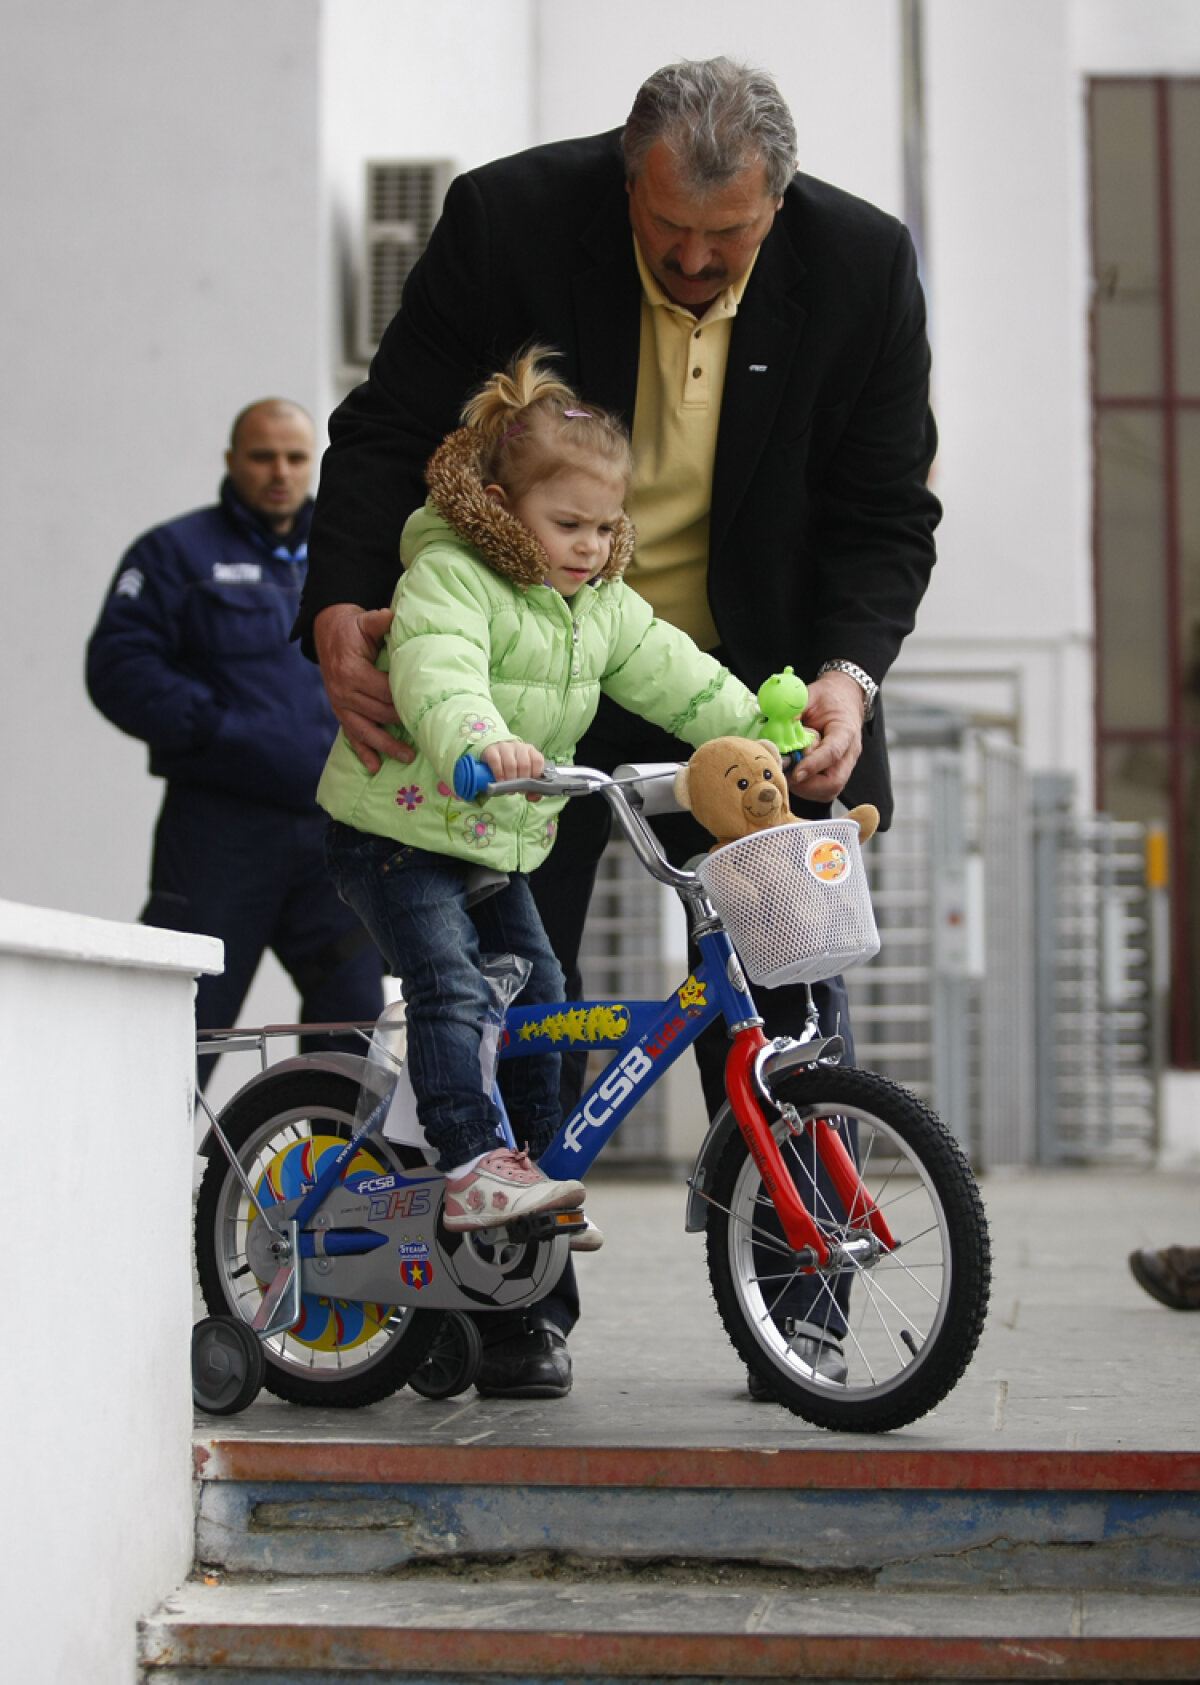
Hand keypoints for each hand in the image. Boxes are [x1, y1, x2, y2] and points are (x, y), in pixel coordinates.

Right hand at [313, 603, 412, 773]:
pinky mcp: (340, 711)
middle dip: (401, 724)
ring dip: (386, 745)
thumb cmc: (352, 628)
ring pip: (366, 730)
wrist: (328, 633)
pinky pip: (351, 735)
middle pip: (378, 713)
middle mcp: (343, 692)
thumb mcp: (364, 620)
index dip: (405, 700)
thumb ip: (378, 621)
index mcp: (351, 672)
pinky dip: (363, 751)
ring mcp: (340, 705)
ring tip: (407, 756)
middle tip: (427, 734)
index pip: (384, 692)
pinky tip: (374, 766)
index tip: (426, 708)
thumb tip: (392, 615)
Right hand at [483, 739, 545, 798]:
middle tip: (519, 790)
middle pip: (524, 764)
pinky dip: (499, 774)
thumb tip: (533, 797)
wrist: (494, 752)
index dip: (535, 775)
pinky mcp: (492, 750)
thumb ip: (532, 786)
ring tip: (509, 789)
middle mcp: (519, 747)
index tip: (530, 786)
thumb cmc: (513, 765)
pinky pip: (496, 762)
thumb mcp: (524, 773)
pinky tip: (500, 782)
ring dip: (510, 780)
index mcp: (531, 751)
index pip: (538, 761)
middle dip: (522, 781)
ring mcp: (505, 747)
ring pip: (511, 764)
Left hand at [785, 670, 865, 801]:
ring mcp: (844, 766)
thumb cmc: (828, 698)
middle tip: (785, 773)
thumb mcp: (810, 696)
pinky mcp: (836, 773)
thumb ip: (794, 712)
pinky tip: (794, 775)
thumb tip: (774, 728)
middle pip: (833, 782)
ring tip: (788, 773)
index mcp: (846, 731)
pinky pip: (823, 790)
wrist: (843, 698)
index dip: (813, 765)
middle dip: (807, 784)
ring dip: (805, 788)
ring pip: (828, 791)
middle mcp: (849, 753)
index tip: (795, 772)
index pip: (833, 752)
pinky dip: (807, 788)